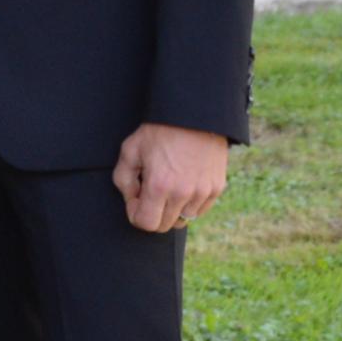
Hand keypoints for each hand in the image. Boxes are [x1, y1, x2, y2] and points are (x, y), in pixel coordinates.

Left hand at [113, 122, 231, 234]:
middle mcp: (183, 194)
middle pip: (164, 226)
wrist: (195, 114)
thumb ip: (124, 180)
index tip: (136, 199)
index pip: (146, 224)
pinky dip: (189, 204)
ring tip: (168, 187)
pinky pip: (199, 210)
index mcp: (159, 186)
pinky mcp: (217, 188)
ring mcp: (203, 192)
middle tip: (149, 192)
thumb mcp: (130, 150)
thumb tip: (132, 200)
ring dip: (171, 210)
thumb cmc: (159, 131)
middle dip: (152, 213)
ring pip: (183, 220)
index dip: (135, 214)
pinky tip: (183, 185)